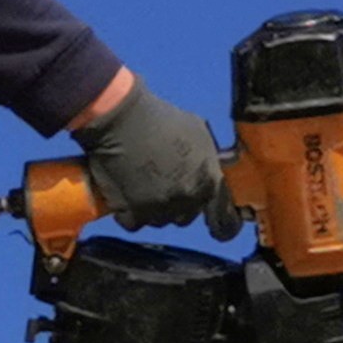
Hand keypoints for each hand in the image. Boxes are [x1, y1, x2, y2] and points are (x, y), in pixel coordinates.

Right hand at [75, 78, 240, 238]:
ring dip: (152, 210)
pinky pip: (133, 224)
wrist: (122, 119)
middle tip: (161, 186)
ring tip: (140, 188)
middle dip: (176, 205)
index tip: (202, 212)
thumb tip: (206, 167)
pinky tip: (124, 197)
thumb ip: (207, 158)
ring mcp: (161, 209)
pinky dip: (128, 214)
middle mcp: (188, 199)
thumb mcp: (198, 131)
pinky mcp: (133, 214)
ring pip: (159, 221)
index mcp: (209, 181)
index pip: (220, 214)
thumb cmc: (160, 119)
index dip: (210, 213)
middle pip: (185, 217)